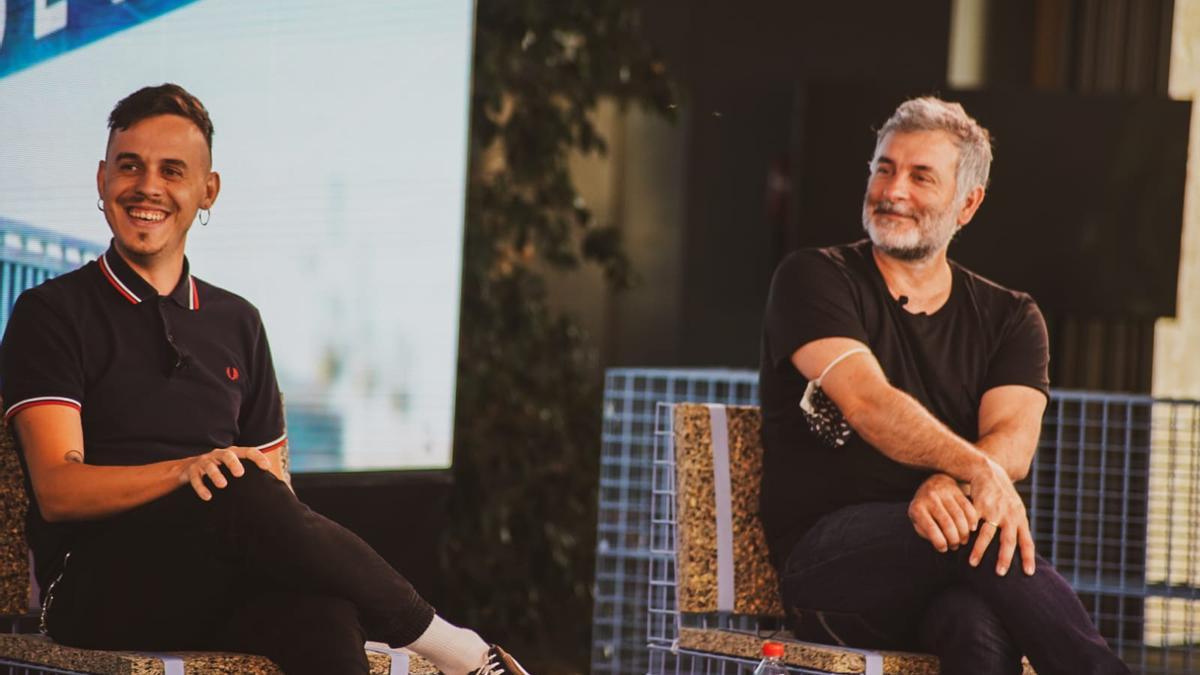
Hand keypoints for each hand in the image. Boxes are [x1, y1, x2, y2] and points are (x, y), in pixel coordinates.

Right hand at [178, 446, 272, 500]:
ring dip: (216, 475)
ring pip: (210, 466)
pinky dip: (201, 487)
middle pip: (227, 455)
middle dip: (233, 463)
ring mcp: (204, 462)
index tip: (266, 467)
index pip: (247, 452)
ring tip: (222, 485)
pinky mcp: (192, 471)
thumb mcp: (233, 468)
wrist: (188, 468)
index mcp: (232, 453)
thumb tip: (277, 486)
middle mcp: (218, 455)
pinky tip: (208, 497)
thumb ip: (250, 475)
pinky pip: (195, 478)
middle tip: (240, 474)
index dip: (258, 458)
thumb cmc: (220, 470)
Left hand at [908, 473, 977, 552]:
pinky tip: (972, 528)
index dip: (939, 541)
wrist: (930, 484)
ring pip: (959, 515)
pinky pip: (967, 506)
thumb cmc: (924, 509)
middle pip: (947, 522)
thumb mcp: (918, 521)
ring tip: (963, 540)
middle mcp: (930, 498)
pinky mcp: (955, 490)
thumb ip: (926, 533)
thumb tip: (941, 545)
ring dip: (964, 532)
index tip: (944, 549)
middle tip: (956, 546)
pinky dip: (972, 519)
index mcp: (918, 508)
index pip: (930, 527)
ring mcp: (943, 492)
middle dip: (954, 538)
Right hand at [967, 456, 1035, 575]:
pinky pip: (973, 522)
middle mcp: (1010, 515)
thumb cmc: (1002, 493)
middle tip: (1000, 573)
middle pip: (1008, 540)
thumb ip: (1016, 524)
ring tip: (973, 563)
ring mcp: (994, 510)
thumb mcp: (1015, 508)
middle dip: (1004, 558)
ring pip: (987, 534)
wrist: (988, 471)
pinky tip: (962, 541)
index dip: (1028, 557)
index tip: (1029, 573)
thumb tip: (1019, 546)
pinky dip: (968, 533)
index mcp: (1020, 518)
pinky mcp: (979, 505)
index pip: (1027, 541)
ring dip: (980, 550)